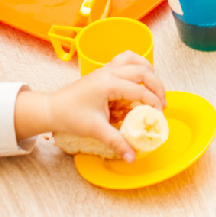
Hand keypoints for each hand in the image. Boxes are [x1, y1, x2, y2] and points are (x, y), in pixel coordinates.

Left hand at [23, 52, 166, 161]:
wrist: (52, 108)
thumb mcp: (96, 130)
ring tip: (155, 89)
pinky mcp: (104, 70)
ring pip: (136, 61)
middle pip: (143, 71)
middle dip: (157, 87)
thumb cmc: (70, 116)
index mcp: (108, 84)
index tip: (159, 115)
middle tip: (162, 104)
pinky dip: (137, 64)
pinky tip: (141, 76)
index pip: (140, 90)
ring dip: (150, 72)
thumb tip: (132, 156)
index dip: (153, 102)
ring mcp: (106, 69)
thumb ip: (116, 142)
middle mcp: (109, 72)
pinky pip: (125, 59)